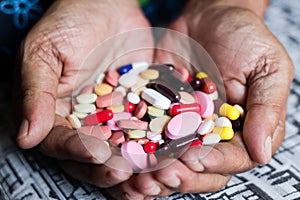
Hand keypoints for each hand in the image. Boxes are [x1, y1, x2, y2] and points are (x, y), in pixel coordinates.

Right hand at [16, 0, 152, 187]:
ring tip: (148, 166)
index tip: (96, 154)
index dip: (77, 151)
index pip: (61, 141)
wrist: (106, 6)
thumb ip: (36, 94)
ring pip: (121, 147)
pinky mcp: (137, 106)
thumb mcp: (44, 54)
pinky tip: (166, 147)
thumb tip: (26, 137)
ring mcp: (113, 115)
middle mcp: (84, 120)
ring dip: (134, 160)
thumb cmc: (69, 24)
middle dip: (108, 166)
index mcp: (55, 112)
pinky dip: (155, 139)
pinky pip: (146, 126)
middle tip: (125, 171)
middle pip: (92, 154)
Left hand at [106, 0, 293, 197]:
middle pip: (201, 169)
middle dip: (181, 176)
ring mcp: (186, 126)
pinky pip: (149, 136)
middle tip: (162, 175)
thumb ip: (267, 109)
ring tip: (139, 178)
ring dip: (156, 172)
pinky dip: (138, 149)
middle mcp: (214, 134)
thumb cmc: (245, 37)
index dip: (214, 164)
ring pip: (172, 160)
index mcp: (244, 129)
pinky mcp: (161, 114)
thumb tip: (262, 153)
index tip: (195, 160)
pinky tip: (126, 157)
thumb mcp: (268, 67)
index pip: (234, 159)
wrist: (209, 17)